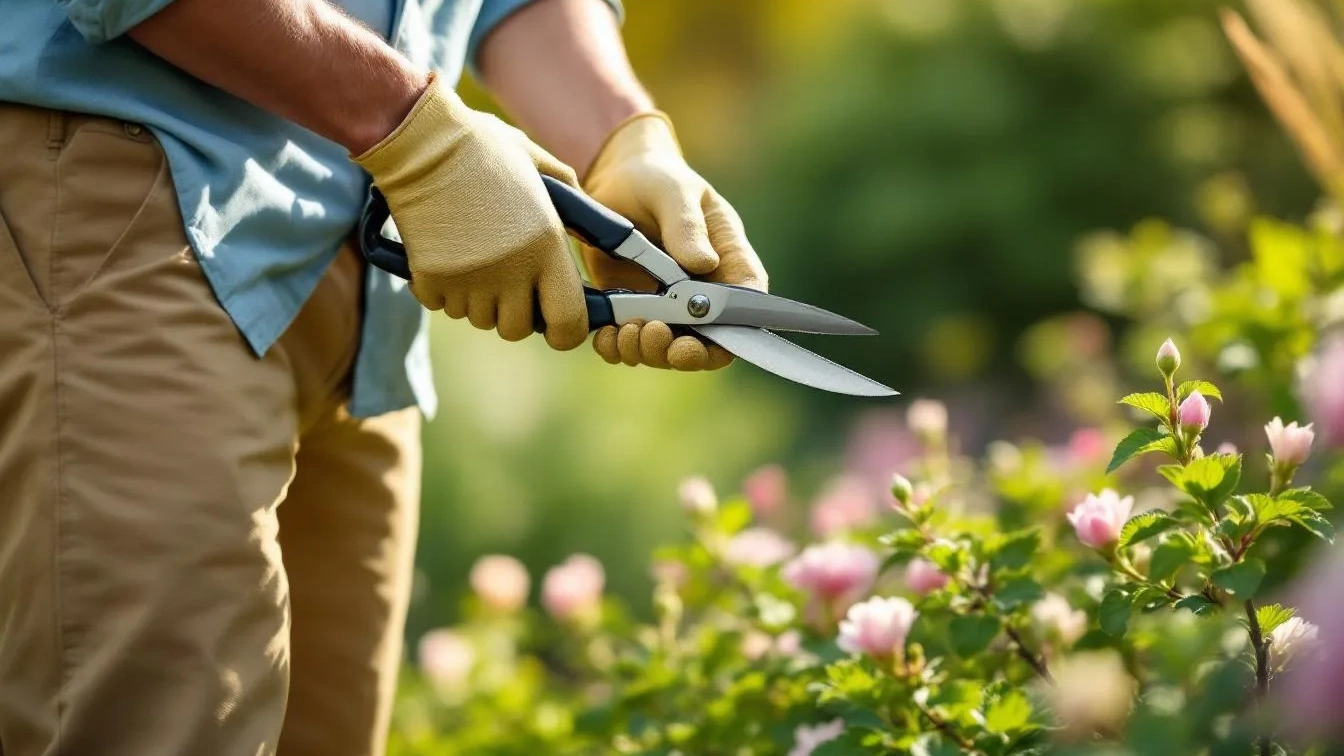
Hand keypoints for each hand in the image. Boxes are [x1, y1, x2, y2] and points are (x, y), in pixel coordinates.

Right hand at [353, 74, 586, 349]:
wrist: (422, 141)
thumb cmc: (483, 148)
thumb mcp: (539, 165)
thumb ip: (572, 200)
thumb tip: (590, 226)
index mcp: (546, 246)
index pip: (567, 323)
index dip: (564, 330)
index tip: (554, 320)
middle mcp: (512, 271)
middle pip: (516, 329)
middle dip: (512, 311)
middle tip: (505, 279)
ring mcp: (469, 279)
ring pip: (478, 318)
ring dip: (476, 299)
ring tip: (472, 257)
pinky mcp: (431, 279)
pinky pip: (442, 305)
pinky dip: (442, 289)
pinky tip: (445, 255)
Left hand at [581, 112, 767, 369]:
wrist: (614, 180)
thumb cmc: (657, 179)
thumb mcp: (673, 192)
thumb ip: (687, 226)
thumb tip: (705, 263)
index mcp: (730, 263)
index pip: (746, 311)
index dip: (728, 337)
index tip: (694, 340)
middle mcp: (704, 294)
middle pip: (708, 344)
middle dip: (681, 353)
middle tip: (652, 334)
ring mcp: (668, 308)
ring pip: (668, 351)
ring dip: (647, 352)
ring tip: (625, 332)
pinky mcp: (634, 311)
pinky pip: (631, 344)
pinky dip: (618, 348)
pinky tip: (606, 336)